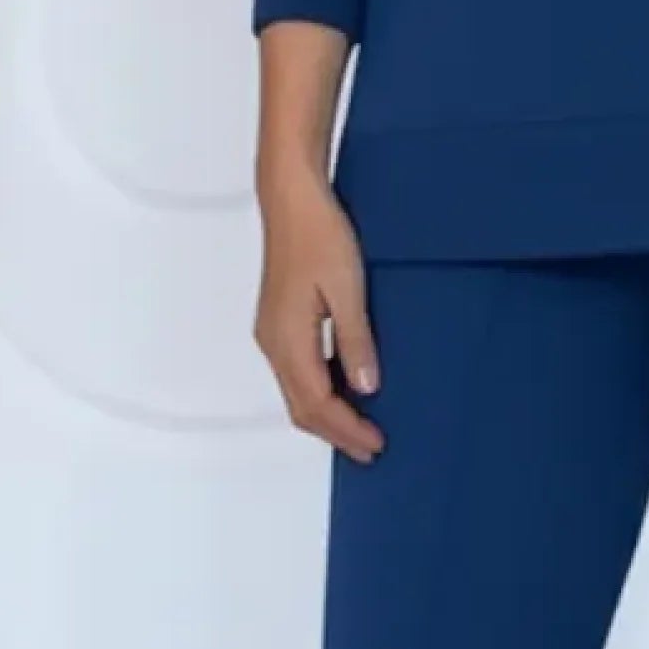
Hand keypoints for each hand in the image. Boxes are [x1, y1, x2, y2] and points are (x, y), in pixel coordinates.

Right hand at [253, 163, 384, 460]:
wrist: (292, 199)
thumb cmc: (320, 235)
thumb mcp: (347, 289)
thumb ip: (355, 341)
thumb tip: (365, 388)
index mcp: (288, 340)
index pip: (318, 403)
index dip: (347, 429)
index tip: (376, 444)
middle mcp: (273, 344)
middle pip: (301, 408)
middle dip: (336, 433)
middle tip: (370, 450)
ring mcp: (272, 334)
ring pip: (296, 393)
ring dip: (326, 416)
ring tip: (359, 430)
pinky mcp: (278, 323)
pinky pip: (296, 374)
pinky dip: (319, 393)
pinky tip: (342, 392)